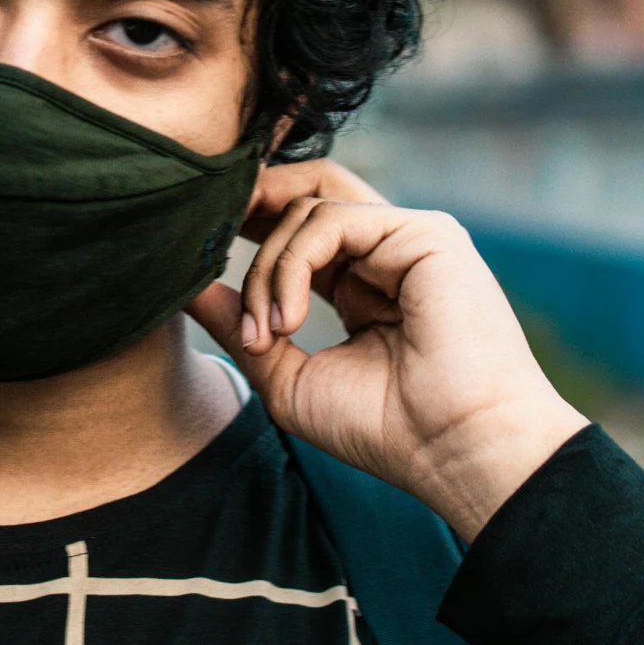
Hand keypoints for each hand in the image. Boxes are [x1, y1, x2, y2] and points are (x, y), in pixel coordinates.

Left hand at [187, 166, 586, 539]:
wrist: (456, 452)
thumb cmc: (385, 430)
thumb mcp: (290, 378)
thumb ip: (241, 329)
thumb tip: (187, 289)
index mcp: (365, 282)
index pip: (299, 229)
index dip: (248, 228)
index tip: (196, 255)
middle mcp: (389, 251)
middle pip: (306, 192)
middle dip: (249, 206)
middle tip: (202, 240)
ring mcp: (410, 237)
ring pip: (308, 209)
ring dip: (265, 268)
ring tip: (264, 332)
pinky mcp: (426, 233)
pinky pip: (331, 221)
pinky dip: (291, 266)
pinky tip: (287, 320)